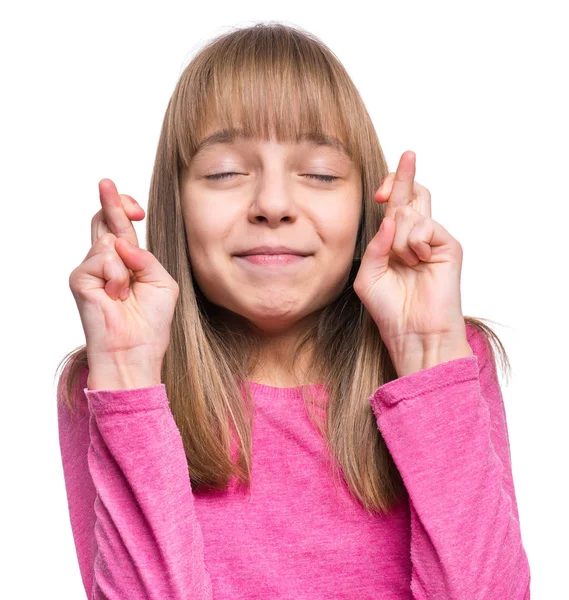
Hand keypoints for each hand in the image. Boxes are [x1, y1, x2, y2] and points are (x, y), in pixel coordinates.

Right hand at [68, 179, 178, 388]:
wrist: (137, 350)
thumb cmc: (151, 321)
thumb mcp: (162, 282)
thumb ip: (146, 257)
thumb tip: (121, 241)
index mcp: (126, 261)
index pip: (120, 227)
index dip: (124, 209)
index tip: (136, 209)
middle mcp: (106, 262)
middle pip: (104, 221)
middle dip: (111, 202)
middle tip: (106, 182)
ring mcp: (90, 270)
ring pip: (109, 242)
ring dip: (127, 267)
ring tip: (126, 294)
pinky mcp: (80, 279)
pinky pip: (104, 259)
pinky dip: (118, 276)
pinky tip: (116, 297)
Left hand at [353, 151, 471, 375]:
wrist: (413, 332)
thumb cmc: (389, 308)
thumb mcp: (368, 276)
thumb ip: (374, 246)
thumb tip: (390, 218)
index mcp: (395, 241)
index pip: (396, 204)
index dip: (391, 187)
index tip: (380, 191)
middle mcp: (415, 237)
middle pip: (413, 193)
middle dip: (403, 174)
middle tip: (408, 154)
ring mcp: (434, 240)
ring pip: (410, 211)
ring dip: (397, 237)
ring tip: (405, 262)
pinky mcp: (449, 246)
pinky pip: (425, 225)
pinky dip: (414, 243)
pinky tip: (418, 261)